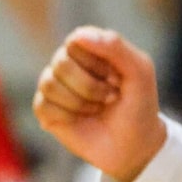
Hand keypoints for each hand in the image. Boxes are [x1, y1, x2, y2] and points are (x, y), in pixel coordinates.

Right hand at [34, 27, 168, 181]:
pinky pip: (43, 105)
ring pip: (49, 84)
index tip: (116, 78)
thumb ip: (115, 46)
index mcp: (89, 47)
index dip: (96, 63)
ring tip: (97, 109)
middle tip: (110, 97)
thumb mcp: (139, 72)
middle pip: (61, 62)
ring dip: (80, 102)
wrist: (134, 146)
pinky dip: (66, 116)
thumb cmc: (138, 105)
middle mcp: (68, 62)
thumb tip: (77, 36)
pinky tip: (80, 120)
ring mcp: (54, 85)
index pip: (76, 41)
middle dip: (89, 86)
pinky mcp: (45, 109)